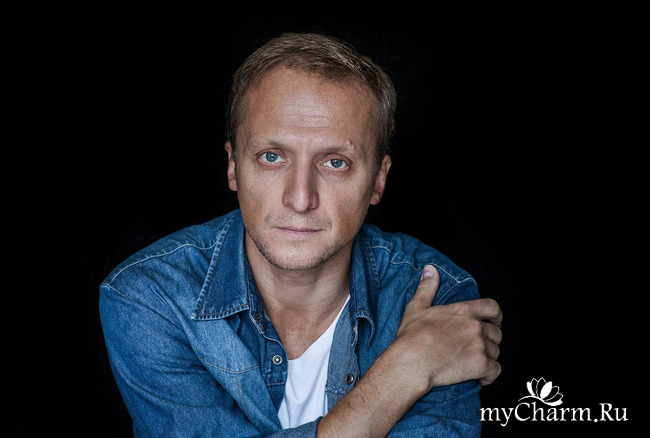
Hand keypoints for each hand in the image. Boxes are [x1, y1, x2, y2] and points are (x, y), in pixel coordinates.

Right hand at [393, 265, 502, 391]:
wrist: (411, 363)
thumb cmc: (411, 337)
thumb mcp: (417, 308)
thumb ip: (427, 287)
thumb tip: (430, 269)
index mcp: (464, 311)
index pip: (492, 308)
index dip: (496, 316)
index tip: (493, 322)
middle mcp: (475, 326)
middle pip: (496, 333)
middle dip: (489, 341)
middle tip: (476, 348)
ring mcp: (480, 346)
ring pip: (496, 352)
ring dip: (488, 358)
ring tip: (474, 362)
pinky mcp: (480, 365)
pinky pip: (495, 371)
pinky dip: (490, 375)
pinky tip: (481, 378)